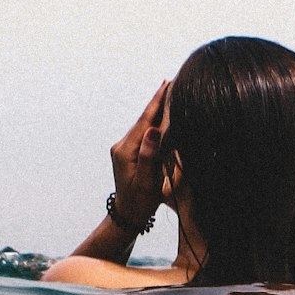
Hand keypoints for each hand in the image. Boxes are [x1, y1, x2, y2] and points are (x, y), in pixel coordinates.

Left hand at [109, 80, 167, 227]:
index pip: (144, 121)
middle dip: (158, 100)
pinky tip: (162, 114)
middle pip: (144, 118)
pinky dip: (154, 121)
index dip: (157, 102)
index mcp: (126, 150)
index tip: (166, 83)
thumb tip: (153, 130)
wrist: (128, 214)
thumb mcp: (145, 181)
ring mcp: (124, 148)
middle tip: (172, 80)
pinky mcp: (129, 152)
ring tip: (170, 91)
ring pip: (144, 124)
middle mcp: (122, 145)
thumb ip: (148, 155)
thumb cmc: (139, 201)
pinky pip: (143, 132)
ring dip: (156, 109)